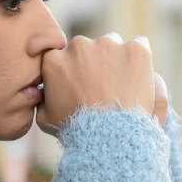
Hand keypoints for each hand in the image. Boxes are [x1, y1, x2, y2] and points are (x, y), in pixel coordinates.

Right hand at [35, 33, 168, 136]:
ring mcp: (108, 45)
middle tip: (103, 86)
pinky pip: (139, 44)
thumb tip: (43, 93)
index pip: (64, 56)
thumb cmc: (77, 130)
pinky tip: (139, 76)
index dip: (74, 69)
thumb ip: (42, 100)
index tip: (82, 83)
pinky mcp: (135, 50)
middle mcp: (79, 46)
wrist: (109, 137)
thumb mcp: (46, 119)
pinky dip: (139, 58)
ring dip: (116, 58)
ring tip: (123, 84)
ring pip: (112, 44)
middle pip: (89, 47)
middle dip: (95, 62)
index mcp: (55, 59)